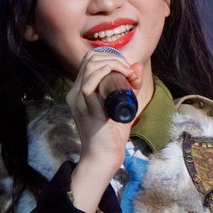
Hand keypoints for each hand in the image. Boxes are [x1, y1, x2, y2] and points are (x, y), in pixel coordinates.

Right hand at [66, 49, 142, 212]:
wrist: (103, 157)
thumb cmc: (112, 132)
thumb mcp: (121, 103)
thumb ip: (128, 87)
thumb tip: (137, 66)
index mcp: (80, 90)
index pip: (90, 60)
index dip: (110, 56)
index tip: (127, 67)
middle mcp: (75, 93)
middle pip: (90, 59)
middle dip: (114, 58)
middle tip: (130, 72)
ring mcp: (79, 101)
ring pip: (90, 68)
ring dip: (114, 64)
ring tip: (128, 75)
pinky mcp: (86, 110)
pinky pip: (89, 85)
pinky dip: (103, 74)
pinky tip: (115, 73)